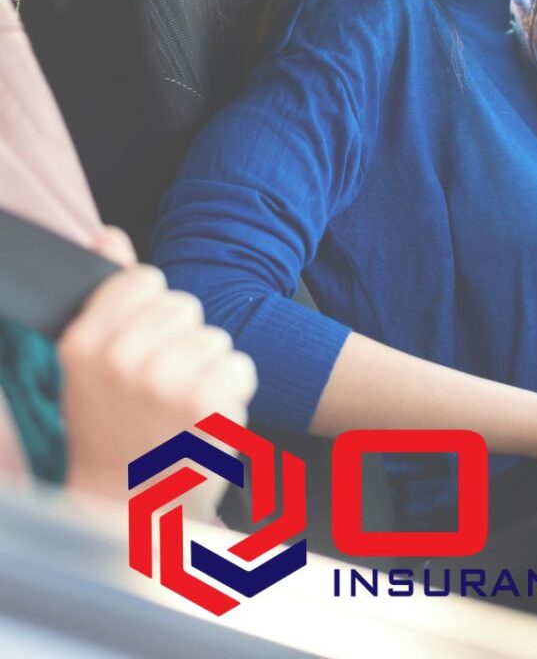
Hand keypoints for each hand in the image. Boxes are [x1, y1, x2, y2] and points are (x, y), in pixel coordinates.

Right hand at [59, 227, 257, 519]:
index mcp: (84, 342)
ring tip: (178, 412)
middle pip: (186, 306)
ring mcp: (163, 378)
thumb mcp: (89, 364)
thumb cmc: (112, 433)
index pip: (144, 278)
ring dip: (208, 372)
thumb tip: (109, 234)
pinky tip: (203, 424)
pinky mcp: (205, 401)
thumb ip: (106, 295)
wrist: (128, 513)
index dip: (153, 311)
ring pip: (216, 338)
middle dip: (182, 343)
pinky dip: (233, 394)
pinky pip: (240, 367)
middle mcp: (120, 356)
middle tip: (159, 391)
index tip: (145, 347)